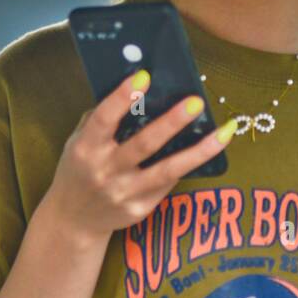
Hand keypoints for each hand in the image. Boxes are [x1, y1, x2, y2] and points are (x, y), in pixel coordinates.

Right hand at [47, 70, 233, 241]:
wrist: (74, 220)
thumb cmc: (80, 169)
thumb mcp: (79, 142)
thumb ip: (100, 119)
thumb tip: (138, 87)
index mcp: (86, 149)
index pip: (104, 119)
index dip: (121, 98)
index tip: (144, 77)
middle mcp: (105, 172)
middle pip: (143, 145)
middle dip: (171, 122)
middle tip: (195, 102)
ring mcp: (125, 193)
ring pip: (167, 170)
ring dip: (199, 150)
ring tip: (223, 132)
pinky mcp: (141, 208)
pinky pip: (168, 183)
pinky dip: (189, 165)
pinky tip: (209, 149)